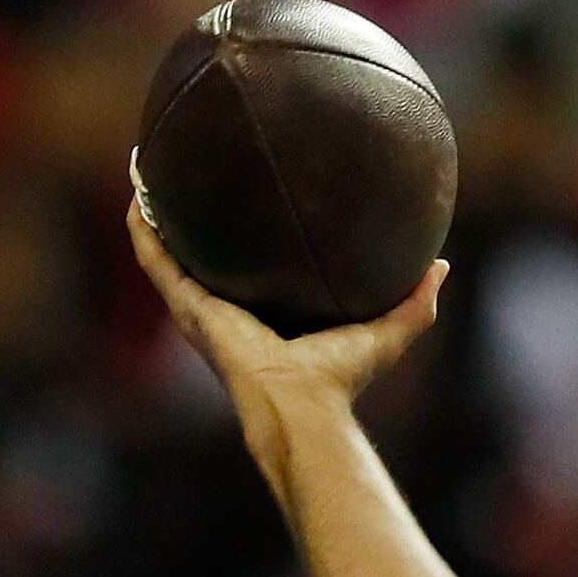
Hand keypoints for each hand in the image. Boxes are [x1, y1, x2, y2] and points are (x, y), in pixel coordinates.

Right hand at [126, 201, 442, 457]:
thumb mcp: (387, 331)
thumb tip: (440, 264)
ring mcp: (201, 308)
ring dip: (153, 214)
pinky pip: (155, 259)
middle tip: (185, 176)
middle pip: (200, 256)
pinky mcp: (189, 306)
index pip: (250, 271)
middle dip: (189, 220)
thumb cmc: (341, 378)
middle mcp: (226, 309)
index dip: (244, 238)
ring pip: (166, 253)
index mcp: (266, 313)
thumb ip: (416, 302)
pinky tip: (137, 193)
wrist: (303, 403)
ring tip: (145, 172)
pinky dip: (143, 227)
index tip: (245, 198)